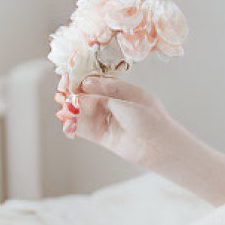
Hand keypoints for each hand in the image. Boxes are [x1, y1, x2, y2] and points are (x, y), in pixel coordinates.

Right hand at [55, 74, 175, 167]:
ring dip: (73, 109)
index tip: (70, 76)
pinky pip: (85, 129)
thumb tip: (85, 84)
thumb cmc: (152, 120)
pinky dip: (74, 124)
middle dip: (75, 94)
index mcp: (124, 92)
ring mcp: (109, 121)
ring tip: (63, 105)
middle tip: (63, 91)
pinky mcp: (104, 137)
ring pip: (85, 113)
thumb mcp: (129, 100)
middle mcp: (115, 106)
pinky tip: (66, 119)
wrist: (160, 147)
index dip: (83, 80)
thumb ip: (105, 94)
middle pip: (89, 97)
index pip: (98, 82)